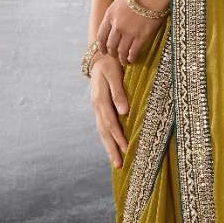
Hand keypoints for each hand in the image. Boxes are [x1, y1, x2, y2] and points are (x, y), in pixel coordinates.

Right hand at [90, 53, 129, 167]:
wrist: (99, 57)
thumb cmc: (110, 64)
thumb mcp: (115, 74)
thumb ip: (118, 93)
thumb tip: (124, 111)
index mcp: (100, 99)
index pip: (110, 122)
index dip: (118, 136)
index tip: (126, 148)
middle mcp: (97, 107)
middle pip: (104, 132)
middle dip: (112, 149)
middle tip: (119, 165)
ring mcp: (97, 109)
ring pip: (102, 132)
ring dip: (109, 148)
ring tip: (116, 163)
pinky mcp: (100, 109)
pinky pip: (103, 128)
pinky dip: (107, 139)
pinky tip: (113, 148)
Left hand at [97, 0, 171, 66]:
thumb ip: (117, 10)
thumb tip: (118, 14)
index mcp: (110, 14)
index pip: (101, 34)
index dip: (101, 45)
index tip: (103, 50)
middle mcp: (117, 25)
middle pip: (110, 44)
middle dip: (111, 52)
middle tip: (114, 56)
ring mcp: (128, 32)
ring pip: (121, 50)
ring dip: (121, 58)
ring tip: (124, 61)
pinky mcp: (141, 36)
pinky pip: (134, 51)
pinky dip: (132, 57)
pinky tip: (133, 59)